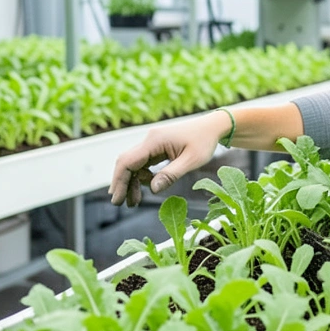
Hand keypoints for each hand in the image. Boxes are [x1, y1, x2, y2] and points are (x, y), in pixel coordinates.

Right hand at [109, 112, 230, 206]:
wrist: (213, 126)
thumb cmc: (204, 141)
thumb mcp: (191, 160)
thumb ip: (171, 174)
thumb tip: (153, 189)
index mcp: (154, 141)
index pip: (128, 161)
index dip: (119, 181)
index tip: (116, 200)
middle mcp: (149, 140)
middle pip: (126, 163)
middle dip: (121, 183)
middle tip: (120, 204)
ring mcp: (152, 143)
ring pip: (133, 164)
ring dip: (131, 182)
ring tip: (134, 202)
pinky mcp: (156, 147)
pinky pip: (143, 163)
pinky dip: (141, 176)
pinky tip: (145, 188)